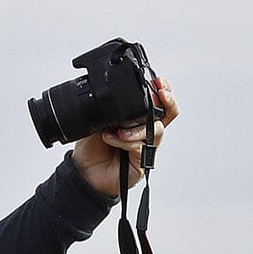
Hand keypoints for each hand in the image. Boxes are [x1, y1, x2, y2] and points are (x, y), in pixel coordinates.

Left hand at [69, 75, 178, 197]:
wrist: (83, 172)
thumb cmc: (92, 147)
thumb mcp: (99, 121)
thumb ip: (112, 110)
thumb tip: (119, 97)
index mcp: (137, 119)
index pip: (158, 102)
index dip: (163, 91)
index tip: (159, 82)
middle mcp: (145, 131)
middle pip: (169, 113)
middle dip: (167, 101)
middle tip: (160, 94)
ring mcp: (145, 146)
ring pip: (156, 130)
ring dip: (138, 127)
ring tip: (118, 130)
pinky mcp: (141, 162)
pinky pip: (140, 146)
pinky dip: (125, 141)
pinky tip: (111, 139)